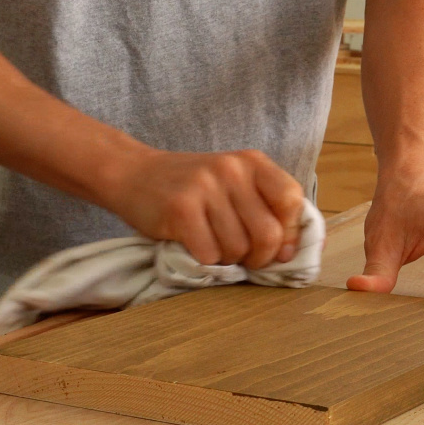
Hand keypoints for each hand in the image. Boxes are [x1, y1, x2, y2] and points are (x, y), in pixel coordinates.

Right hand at [98, 148, 303, 268]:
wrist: (132, 173)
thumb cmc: (191, 187)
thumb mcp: (233, 183)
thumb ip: (264, 207)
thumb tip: (290, 253)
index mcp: (252, 162)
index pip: (291, 199)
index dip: (289, 232)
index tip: (279, 248)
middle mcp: (232, 169)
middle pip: (268, 233)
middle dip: (260, 257)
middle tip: (245, 260)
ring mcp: (205, 187)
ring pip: (237, 248)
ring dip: (228, 260)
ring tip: (214, 247)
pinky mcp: (180, 209)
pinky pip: (209, 254)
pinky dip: (205, 262)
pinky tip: (194, 246)